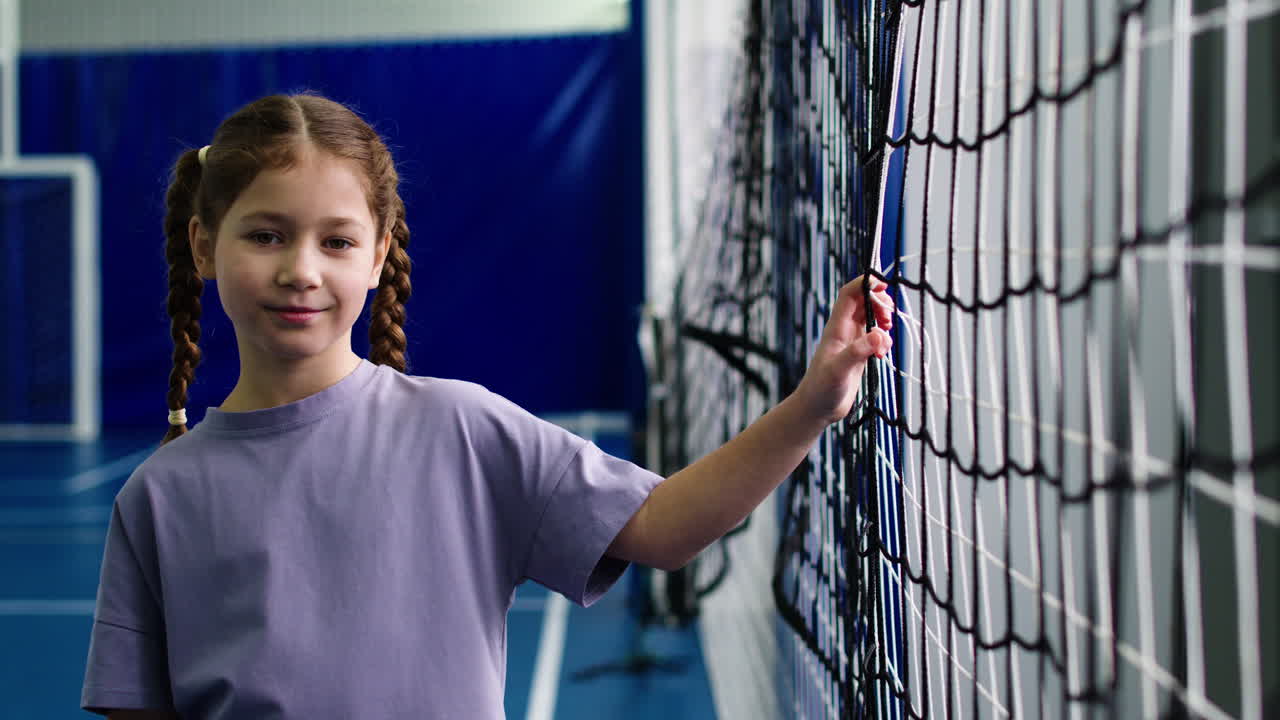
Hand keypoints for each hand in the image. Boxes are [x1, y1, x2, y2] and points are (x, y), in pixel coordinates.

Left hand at [792, 275, 893, 425]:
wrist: (817, 409)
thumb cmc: (822, 389)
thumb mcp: (840, 370)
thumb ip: (858, 351)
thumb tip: (879, 335)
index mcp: (836, 328)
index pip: (849, 294)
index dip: (865, 283)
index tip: (883, 285)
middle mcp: (844, 331)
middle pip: (864, 302)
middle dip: (880, 303)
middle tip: (889, 319)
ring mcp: (852, 342)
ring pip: (871, 319)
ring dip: (883, 322)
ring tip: (886, 339)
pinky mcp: (859, 354)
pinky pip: (875, 336)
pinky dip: (883, 340)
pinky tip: (882, 354)